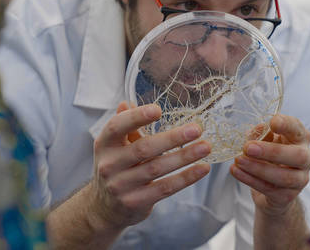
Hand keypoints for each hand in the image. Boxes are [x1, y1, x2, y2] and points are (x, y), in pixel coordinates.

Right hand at [87, 101, 210, 230]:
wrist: (105, 206)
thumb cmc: (115, 166)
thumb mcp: (114, 144)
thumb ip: (124, 124)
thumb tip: (129, 103)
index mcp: (104, 144)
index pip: (117, 127)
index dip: (137, 117)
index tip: (159, 110)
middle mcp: (109, 164)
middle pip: (144, 148)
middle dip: (172, 138)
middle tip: (196, 129)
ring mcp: (121, 186)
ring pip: (157, 168)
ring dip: (184, 156)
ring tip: (205, 147)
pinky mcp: (136, 202)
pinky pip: (165, 188)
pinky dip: (186, 178)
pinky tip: (202, 168)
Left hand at [230, 114, 309, 214]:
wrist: (273, 188)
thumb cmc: (269, 156)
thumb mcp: (264, 140)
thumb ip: (260, 134)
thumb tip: (257, 130)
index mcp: (299, 139)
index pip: (297, 129)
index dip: (287, 125)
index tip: (272, 122)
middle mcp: (305, 159)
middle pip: (297, 156)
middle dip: (271, 152)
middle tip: (248, 148)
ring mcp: (299, 180)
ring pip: (284, 177)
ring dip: (258, 168)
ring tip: (238, 161)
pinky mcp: (287, 196)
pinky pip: (270, 189)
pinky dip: (250, 180)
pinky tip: (236, 171)